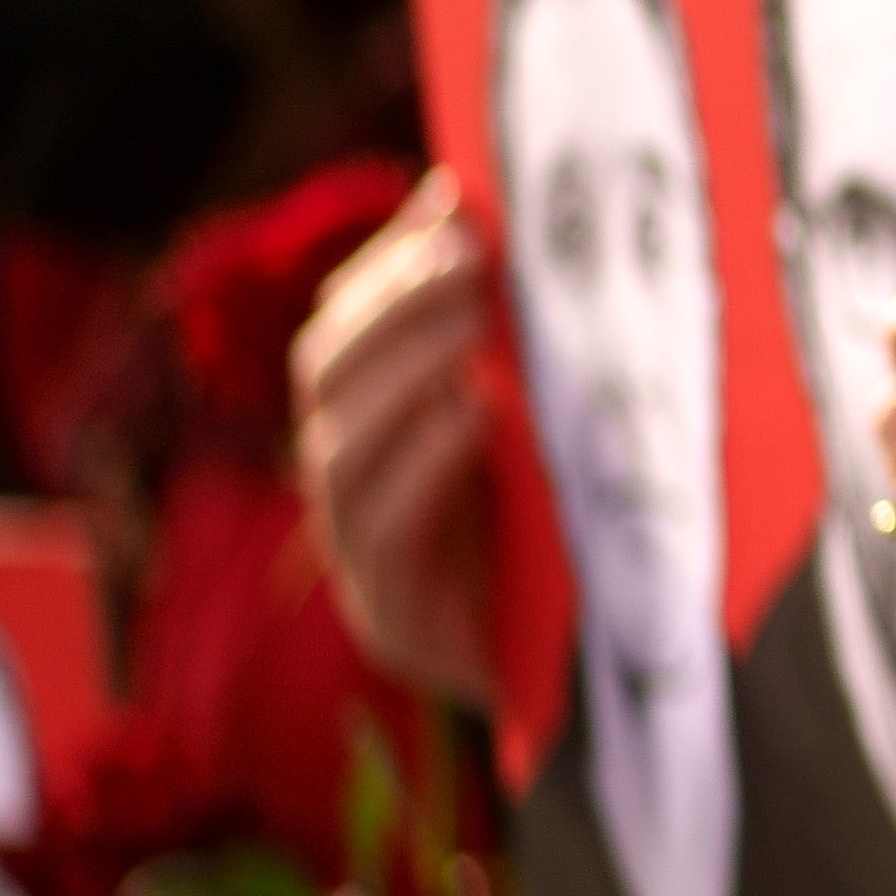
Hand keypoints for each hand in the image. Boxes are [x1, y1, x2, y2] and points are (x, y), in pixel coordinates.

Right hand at [289, 175, 504, 707]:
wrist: (569, 688)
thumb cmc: (550, 544)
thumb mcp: (535, 439)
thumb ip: (512, 352)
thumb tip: (505, 225)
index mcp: (368, 437)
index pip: (342, 332)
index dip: (384, 267)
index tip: (450, 207)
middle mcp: (345, 488)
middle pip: (326, 377)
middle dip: (391, 306)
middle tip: (467, 253)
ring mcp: (357, 555)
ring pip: (337, 449)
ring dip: (403, 373)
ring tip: (472, 320)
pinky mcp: (391, 618)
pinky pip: (381, 530)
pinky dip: (424, 464)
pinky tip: (474, 417)